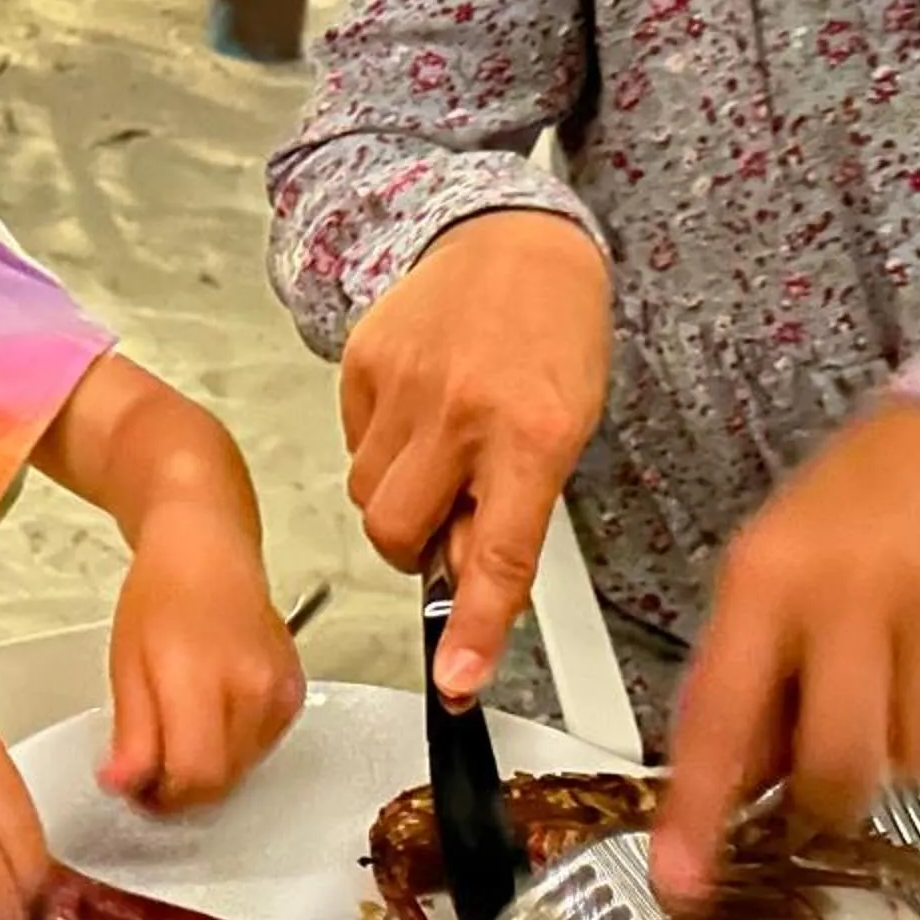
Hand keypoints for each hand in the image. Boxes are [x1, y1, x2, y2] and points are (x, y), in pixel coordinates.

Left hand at [99, 508, 308, 810]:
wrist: (207, 549)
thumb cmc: (160, 597)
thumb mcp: (126, 665)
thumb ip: (132, 733)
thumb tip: (124, 786)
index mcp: (201, 678)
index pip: (194, 776)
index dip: (162, 798)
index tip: (136, 790)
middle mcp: (252, 689)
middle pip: (220, 782)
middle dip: (180, 791)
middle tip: (148, 770)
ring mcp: (280, 693)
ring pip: (242, 771)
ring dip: (207, 771)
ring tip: (178, 734)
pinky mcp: (294, 695)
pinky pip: (261, 750)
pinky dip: (232, 750)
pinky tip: (210, 717)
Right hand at [339, 211, 611, 703]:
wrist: (513, 238)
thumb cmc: (554, 337)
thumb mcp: (567, 429)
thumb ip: (516, 509)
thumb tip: (465, 581)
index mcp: (534, 435)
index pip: (498, 555)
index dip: (474, 628)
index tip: (455, 681)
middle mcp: (464, 412)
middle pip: (397, 536)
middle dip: (414, 545)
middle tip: (448, 512)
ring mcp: (405, 384)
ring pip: (366, 495)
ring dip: (398, 493)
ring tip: (441, 444)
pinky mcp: (362, 362)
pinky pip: (352, 444)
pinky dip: (381, 445)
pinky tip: (419, 405)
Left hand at [650, 401, 919, 906]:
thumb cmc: (856, 510)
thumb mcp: (776, 568)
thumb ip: (752, 674)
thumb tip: (736, 793)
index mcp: (766, 580)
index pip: (720, 718)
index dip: (698, 813)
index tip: (681, 885)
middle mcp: (851, 593)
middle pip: (837, 767)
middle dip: (833, 797)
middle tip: (839, 771)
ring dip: (911, 748)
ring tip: (909, 679)